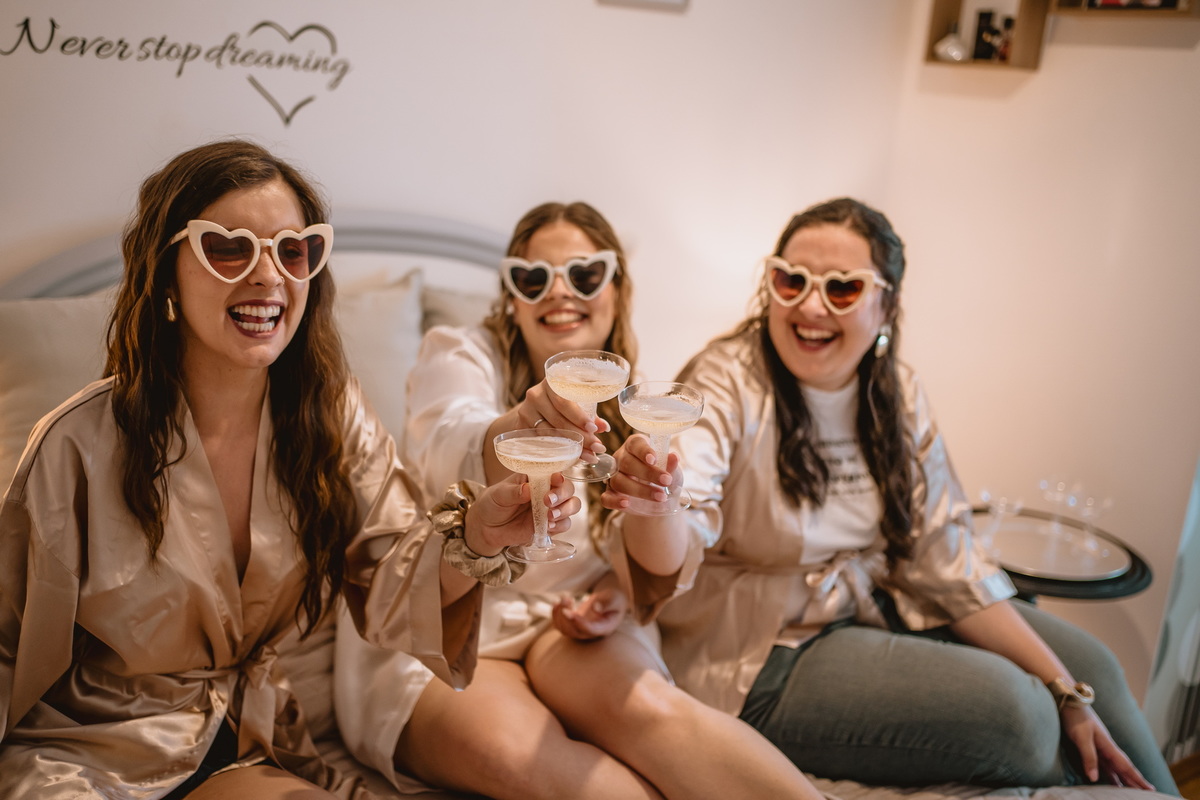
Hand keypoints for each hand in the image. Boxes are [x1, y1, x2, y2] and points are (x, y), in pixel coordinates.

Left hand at [464, 472, 580, 554]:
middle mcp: (547, 491)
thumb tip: (527, 489)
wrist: (486, 528)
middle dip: (562, 494)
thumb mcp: (498, 494)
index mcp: (536, 478)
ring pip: (572, 505)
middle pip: (568, 489)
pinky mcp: (550, 526)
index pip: (555, 472)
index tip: (556, 480)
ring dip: (566, 510)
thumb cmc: (492, 503)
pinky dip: (560, 525)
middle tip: (548, 501)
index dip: (559, 475)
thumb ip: (513, 492)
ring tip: (550, 516)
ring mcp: (550, 509)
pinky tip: (548, 526)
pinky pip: (565, 524)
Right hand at [512, 379, 607, 460]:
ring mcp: (526, 410)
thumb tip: (604, 427)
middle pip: (557, 420)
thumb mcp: (576, 400)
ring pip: (548, 433)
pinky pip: (539, 441)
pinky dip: (556, 451)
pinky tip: (570, 458)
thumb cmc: (563, 398)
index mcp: (551, 382)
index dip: (579, 417)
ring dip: (571, 447)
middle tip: (597, 447)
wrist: (537, 401)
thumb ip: (590, 412)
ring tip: (589, 456)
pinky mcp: (521, 425)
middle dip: (580, 436)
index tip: (594, 429)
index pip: (564, 402)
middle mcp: (535, 394)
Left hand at [552, 583, 628, 640]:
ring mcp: (581, 630)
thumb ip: (608, 603)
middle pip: (574, 632)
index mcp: (604, 628)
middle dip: (566, 618)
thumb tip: (596, 608)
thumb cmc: (615, 600)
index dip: (580, 623)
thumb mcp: (615, 599)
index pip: (590, 630)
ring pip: (565, 630)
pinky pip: (560, 625)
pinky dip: (555, 615)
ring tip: (565, 598)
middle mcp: (591, 632)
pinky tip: (557, 603)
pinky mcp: (573, 624)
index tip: (571, 612)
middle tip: (566, 599)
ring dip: (559, 615)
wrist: (610, 602)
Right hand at [601, 433, 682, 509]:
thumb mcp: (672, 472)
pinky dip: (615, 501)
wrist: (660, 500)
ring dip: (639, 490)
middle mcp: (621, 458)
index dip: (644, 451)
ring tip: (660, 497)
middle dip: (648, 474)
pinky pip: (606, 497)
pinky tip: (626, 503)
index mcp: (635, 446)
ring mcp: (613, 476)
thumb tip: (674, 457)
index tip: (654, 460)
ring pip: (618, 481)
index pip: (636, 444)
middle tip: (666, 482)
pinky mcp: (611, 494)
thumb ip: (671, 466)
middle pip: (627, 463)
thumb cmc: (664, 478)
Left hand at [1060, 705, 1153, 789]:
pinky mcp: (1090, 745)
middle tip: (1148, 793)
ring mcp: (1099, 746)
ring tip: (1130, 791)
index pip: (1125, 766)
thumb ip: (1088, 757)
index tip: (1151, 789)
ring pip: (1114, 766)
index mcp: (1107, 745)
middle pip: (1123, 767)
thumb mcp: (1081, 737)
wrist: (1068, 700)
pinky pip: (1104, 763)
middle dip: (1135, 780)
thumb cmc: (1074, 717)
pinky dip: (1110, 773)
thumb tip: (1094, 778)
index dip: (1137, 778)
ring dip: (1123, 778)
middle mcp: (1106, 746)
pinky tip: (1111, 778)